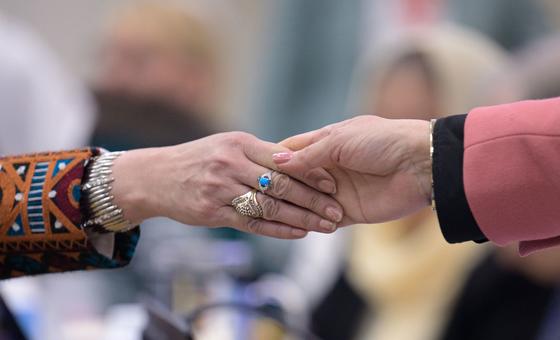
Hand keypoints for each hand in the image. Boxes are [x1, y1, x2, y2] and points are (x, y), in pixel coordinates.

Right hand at [110, 132, 343, 238]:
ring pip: (270, 206)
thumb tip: (297, 161)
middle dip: (313, 199)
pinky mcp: (213, 212)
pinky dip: (278, 230)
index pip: (284, 159)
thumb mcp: (226, 144)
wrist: (155, 177)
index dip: (312, 173)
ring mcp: (220, 189)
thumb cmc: (197, 159)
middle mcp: (231, 164)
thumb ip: (258, 153)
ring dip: (301, 218)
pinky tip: (298, 234)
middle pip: (281, 184)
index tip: (334, 184)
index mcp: (239, 143)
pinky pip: (252, 224)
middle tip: (336, 210)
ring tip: (324, 226)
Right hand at [274, 115, 430, 225]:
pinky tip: (296, 224)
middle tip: (260, 194)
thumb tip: (276, 161)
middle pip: (296, 178)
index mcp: (327, 141)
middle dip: (281, 186)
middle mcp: (330, 166)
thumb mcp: (340, 141)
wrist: (421, 165)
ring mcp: (338, 190)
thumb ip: (307, 155)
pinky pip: (324, 219)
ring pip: (307, 200)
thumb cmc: (383, 141)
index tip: (254, 168)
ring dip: (295, 205)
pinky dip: (312, 222)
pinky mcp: (350, 211)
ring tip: (275, 210)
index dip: (274, 159)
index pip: (293, 150)